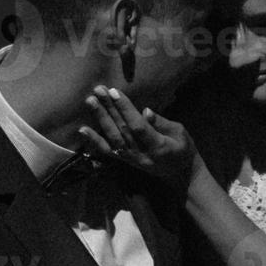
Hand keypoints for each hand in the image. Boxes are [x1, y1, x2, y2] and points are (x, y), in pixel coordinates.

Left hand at [81, 86, 197, 188]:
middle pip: (122, 130)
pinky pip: (107, 152)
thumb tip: (145, 111)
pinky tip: (82, 130)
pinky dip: (94, 141)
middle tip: (97, 90)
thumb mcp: (181, 133)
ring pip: (112, 138)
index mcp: (158, 146)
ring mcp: (131, 159)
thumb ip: (162, 122)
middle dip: (109, 108)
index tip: (114, 92)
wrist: (180, 175)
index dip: (126, 109)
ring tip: (90, 101)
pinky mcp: (125, 162)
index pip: (138, 126)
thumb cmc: (183, 149)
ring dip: (100, 119)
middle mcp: (141, 154)